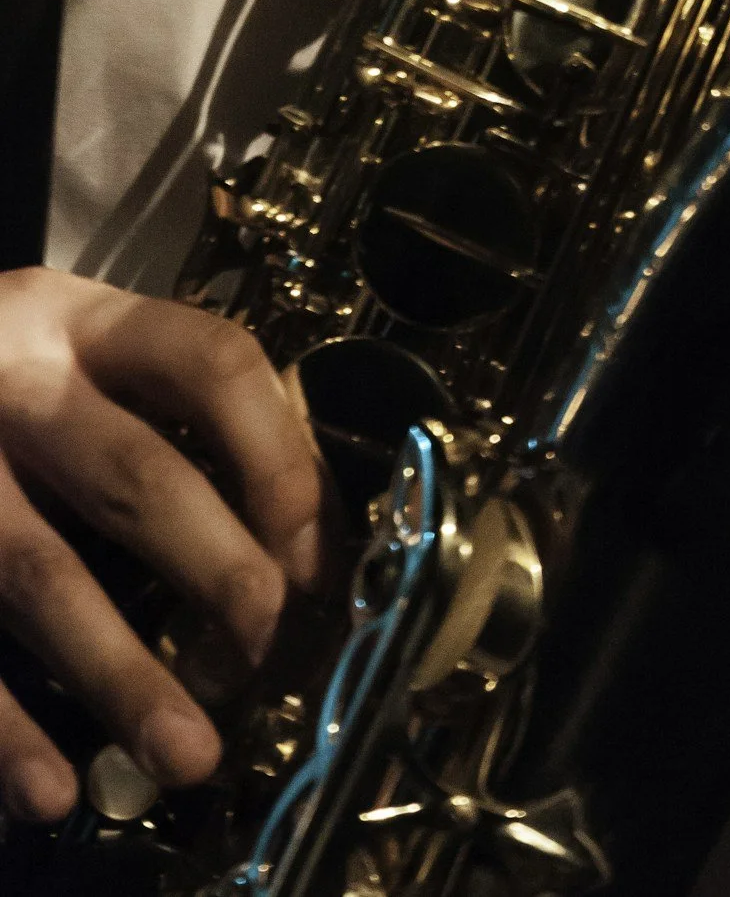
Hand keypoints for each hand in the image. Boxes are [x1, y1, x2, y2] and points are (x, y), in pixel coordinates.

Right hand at [0, 269, 322, 823]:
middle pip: (138, 475)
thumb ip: (167, 408)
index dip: (279, 457)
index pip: (213, 362)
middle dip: (219, 573)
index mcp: (85, 324)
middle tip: (263, 654)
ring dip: (124, 677)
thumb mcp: (77, 353)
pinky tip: (51, 791)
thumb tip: (302, 535)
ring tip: (189, 756)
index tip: (313, 552)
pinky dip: (5, 731)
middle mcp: (16, 383)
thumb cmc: (2, 383)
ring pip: (43, 574)